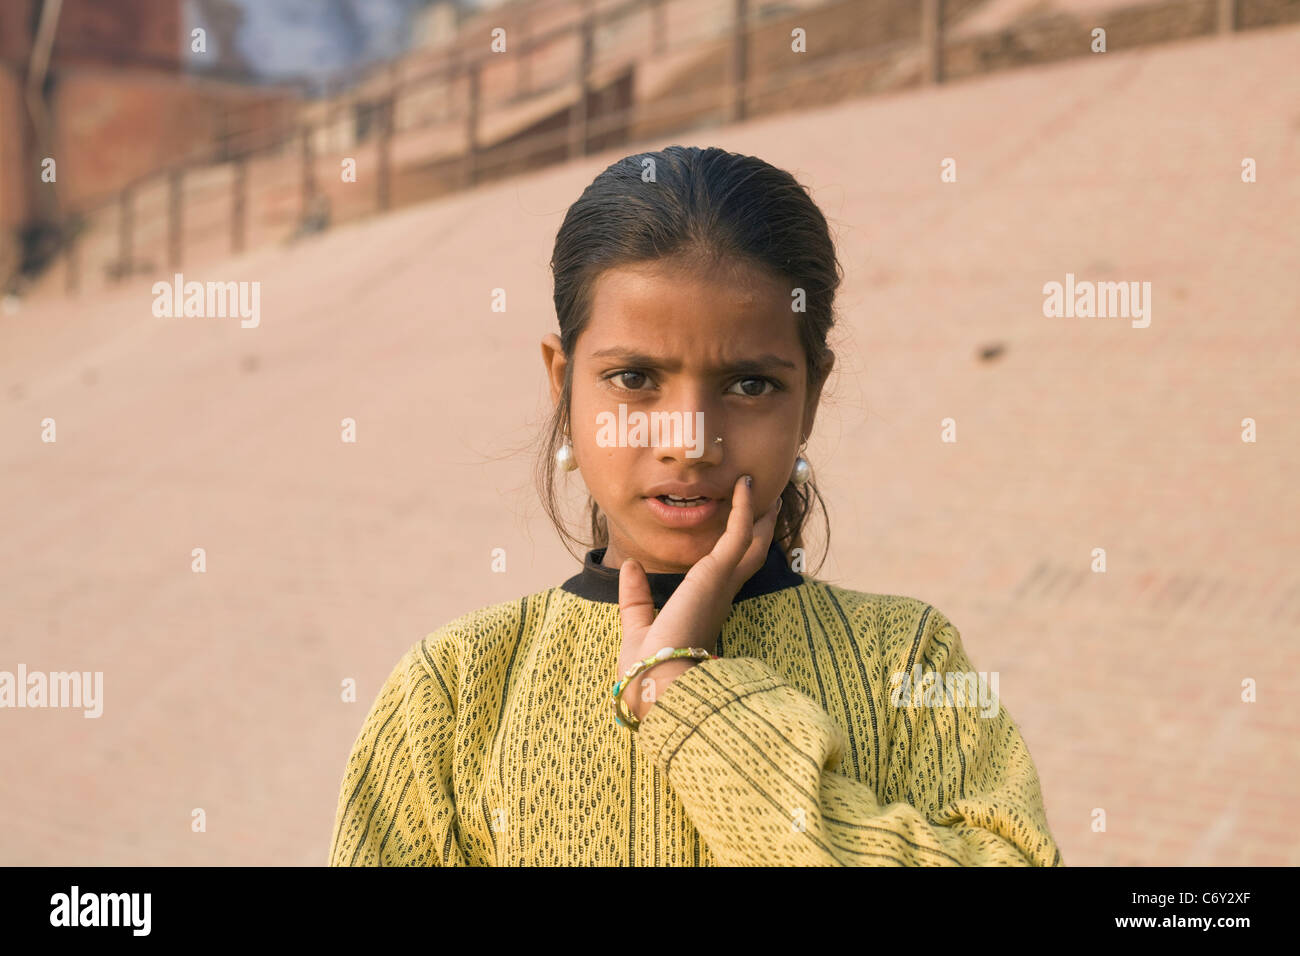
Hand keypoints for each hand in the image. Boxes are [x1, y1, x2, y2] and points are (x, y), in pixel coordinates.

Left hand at [616, 474, 782, 722]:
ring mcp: (722, 584)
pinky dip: (742, 508)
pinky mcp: (718, 573)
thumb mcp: (637, 626)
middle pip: (749, 556)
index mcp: (705, 611)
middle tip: (766, 505)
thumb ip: (636, 598)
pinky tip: (743, 486)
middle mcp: (720, 596)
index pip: (727, 576)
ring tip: (757, 487)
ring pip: (751, 542)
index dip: (735, 554)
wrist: (656, 682)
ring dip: (756, 514)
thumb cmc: (648, 668)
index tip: (738, 536)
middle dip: (757, 531)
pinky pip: (737, 533)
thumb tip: (631, 565)